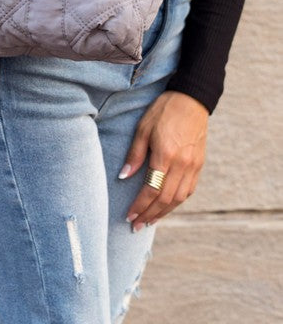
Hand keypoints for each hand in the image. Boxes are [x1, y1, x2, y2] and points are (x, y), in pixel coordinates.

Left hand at [120, 90, 208, 230]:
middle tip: (136, 226)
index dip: (140, 205)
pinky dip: (177, 202)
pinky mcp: (199, 164)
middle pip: (165, 199)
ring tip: (150, 220)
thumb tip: (124, 177)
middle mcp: (182, 164)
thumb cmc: (164, 110)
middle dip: (150, 214)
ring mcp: (193, 166)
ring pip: (179, 198)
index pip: (151, 189)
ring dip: (164, 212)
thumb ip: (135, 154)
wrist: (192, 99)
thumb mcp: (143, 128)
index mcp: (166, 154)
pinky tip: (167, 206)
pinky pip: (189, 190)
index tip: (129, 216)